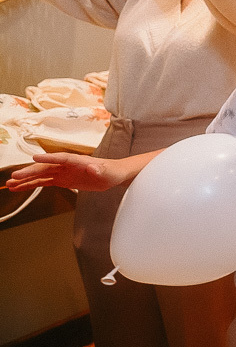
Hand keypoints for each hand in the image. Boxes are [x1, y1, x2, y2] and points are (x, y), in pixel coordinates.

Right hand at [5, 152, 125, 191]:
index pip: (61, 158)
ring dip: (26, 179)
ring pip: (41, 175)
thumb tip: (93, 168)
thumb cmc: (112, 171)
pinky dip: (32, 184)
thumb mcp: (108, 172)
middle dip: (29, 172)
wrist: (114, 175)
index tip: (34, 159)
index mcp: (78, 161)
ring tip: (10, 184)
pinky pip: (44, 182)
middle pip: (45, 167)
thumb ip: (99, 170)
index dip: (48, 158)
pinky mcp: (62, 180)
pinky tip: (21, 188)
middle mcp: (67, 165)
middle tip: (14, 177)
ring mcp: (63, 172)